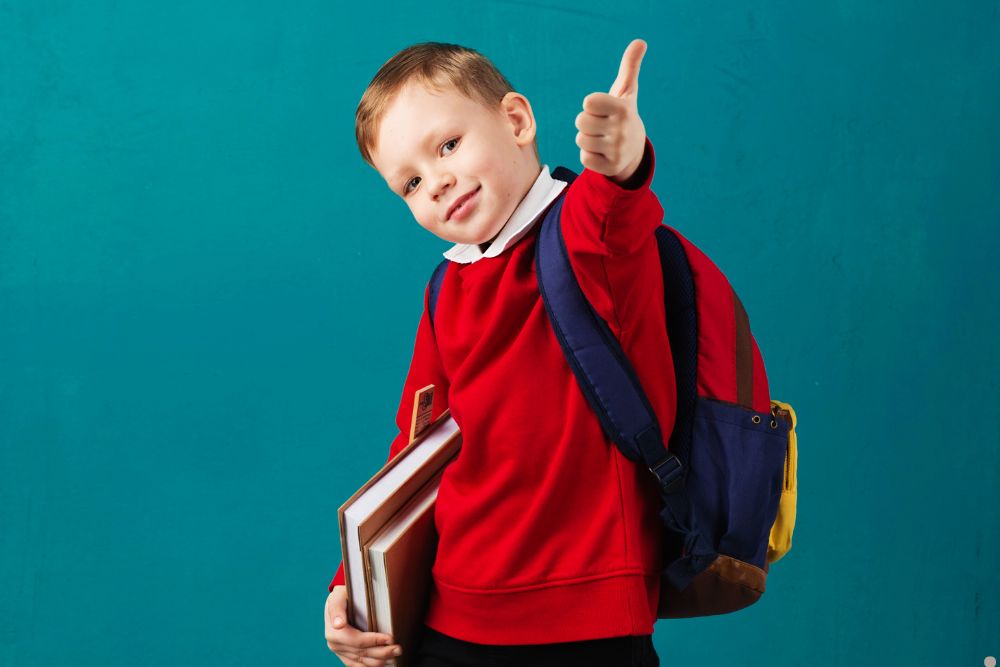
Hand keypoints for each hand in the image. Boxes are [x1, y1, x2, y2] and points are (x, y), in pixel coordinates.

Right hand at [325, 585, 403, 665]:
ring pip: (363, 662)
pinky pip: (359, 665)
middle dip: (383, 652)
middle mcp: (335, 645)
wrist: (338, 602)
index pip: (357, 641)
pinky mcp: (345, 656)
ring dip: (381, 660)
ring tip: (395, 655)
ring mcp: (340, 652)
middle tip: (398, 648)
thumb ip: (337, 609)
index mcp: (334, 633)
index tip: (390, 638)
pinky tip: (385, 662)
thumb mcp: (337, 597)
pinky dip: (373, 665)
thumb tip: (338, 624)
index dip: (375, 641)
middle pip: (362, 653)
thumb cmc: (341, 597)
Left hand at [575, 38, 647, 183]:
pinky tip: (601, 153)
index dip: (591, 105)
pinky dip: (588, 156)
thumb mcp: (627, 91)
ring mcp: (617, 150)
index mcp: (623, 109)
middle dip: (586, 122)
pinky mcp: (610, 167)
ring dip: (586, 139)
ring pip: (580, 140)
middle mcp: (622, 129)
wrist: (635, 151)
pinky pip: (584, 159)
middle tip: (600, 125)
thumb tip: (640, 41)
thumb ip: (630, 67)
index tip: (602, 109)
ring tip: (600, 138)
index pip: (588, 102)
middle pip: (580, 121)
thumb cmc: (623, 115)